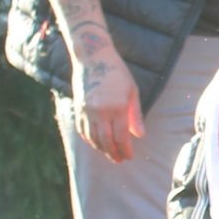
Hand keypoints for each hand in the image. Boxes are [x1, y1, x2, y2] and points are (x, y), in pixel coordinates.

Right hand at [73, 47, 144, 163]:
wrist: (93, 58)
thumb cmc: (118, 73)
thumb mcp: (132, 92)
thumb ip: (135, 115)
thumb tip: (140, 136)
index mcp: (117, 107)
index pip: (121, 136)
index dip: (125, 149)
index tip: (129, 157)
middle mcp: (100, 111)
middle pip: (106, 141)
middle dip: (113, 153)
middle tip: (119, 160)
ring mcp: (87, 110)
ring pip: (92, 137)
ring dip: (101, 148)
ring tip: (109, 154)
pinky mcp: (78, 108)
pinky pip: (82, 130)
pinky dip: (89, 139)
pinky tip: (96, 143)